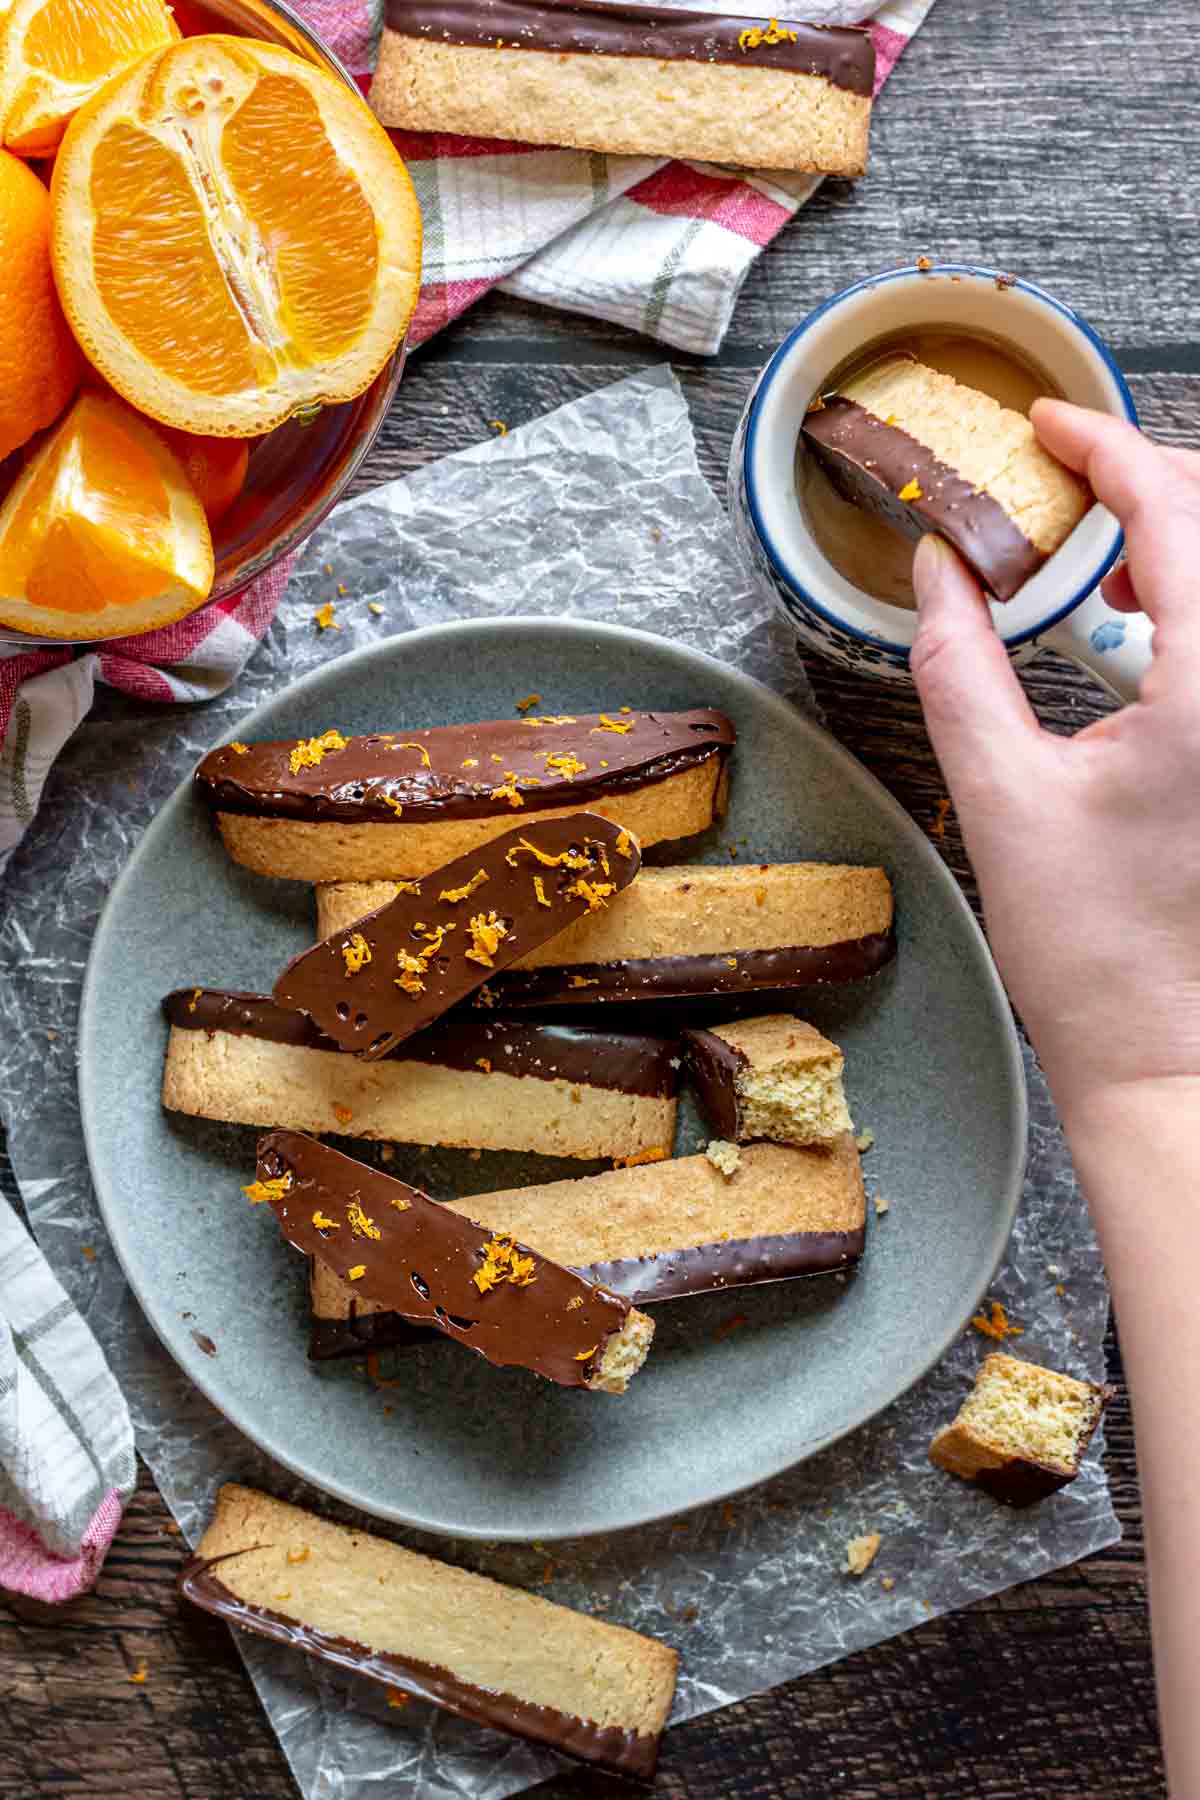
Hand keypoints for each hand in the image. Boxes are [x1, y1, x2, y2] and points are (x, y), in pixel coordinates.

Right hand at [909, 400, 1199, 1112]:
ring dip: (1180, 543)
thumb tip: (940, 572)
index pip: (1175, 511)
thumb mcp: (1000, 795)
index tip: (1048, 425)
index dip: (1105, 447)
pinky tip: (1143, 629)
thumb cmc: (1097, 955)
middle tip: (1066, 490)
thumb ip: (958, 666)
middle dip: (1149, 483)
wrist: (1168, 1055)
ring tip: (1103, 567)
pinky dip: (1192, 601)